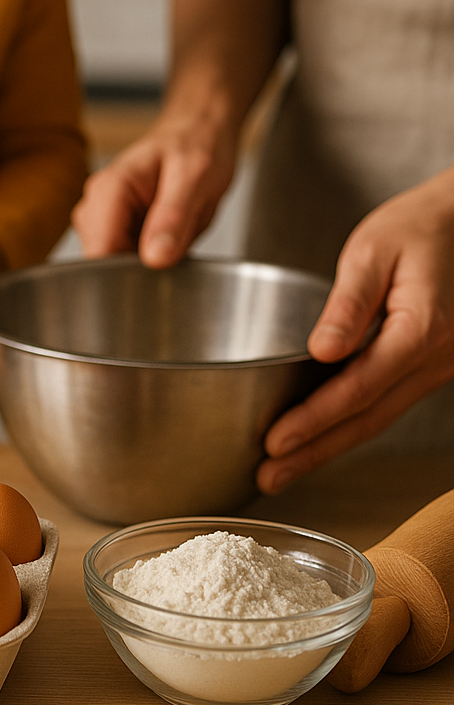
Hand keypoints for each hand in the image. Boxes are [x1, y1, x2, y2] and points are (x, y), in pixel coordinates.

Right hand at [71, 113, 235, 266]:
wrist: (197, 134)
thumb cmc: (196, 144)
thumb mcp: (196, 176)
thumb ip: (174, 217)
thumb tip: (155, 258)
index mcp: (108, 189)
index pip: (99, 252)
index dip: (130, 270)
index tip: (162, 267)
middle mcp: (96, 206)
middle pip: (103, 265)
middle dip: (141, 269)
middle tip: (177, 244)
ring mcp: (102, 221)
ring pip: (114, 268)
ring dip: (147, 265)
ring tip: (173, 236)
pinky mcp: (114, 232)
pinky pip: (126, 263)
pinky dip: (150, 262)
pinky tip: (166, 241)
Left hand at [258, 169, 453, 492]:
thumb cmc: (419, 227)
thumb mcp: (374, 250)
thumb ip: (348, 302)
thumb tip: (321, 352)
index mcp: (421, 329)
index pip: (358, 388)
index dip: (313, 419)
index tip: (274, 442)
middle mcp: (435, 358)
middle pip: (367, 418)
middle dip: (315, 452)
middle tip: (269, 477)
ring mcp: (437, 367)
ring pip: (378, 418)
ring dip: (329, 447)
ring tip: (282, 470)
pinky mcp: (428, 365)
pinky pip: (386, 403)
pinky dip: (350, 426)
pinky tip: (318, 438)